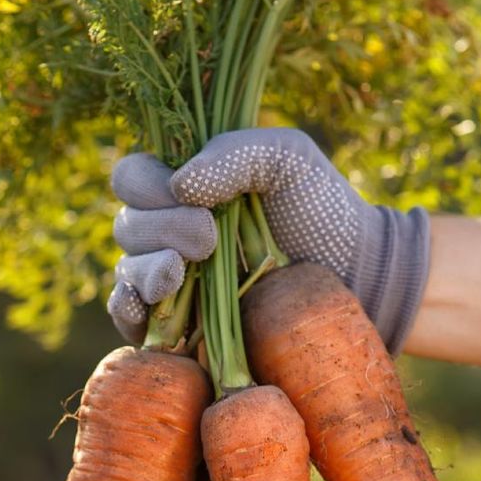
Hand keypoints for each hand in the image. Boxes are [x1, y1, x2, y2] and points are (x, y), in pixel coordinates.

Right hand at [110, 128, 431, 353]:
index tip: (191, 194)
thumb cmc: (321, 210)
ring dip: (148, 269)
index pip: (131, 178)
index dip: (146, 184)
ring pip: (126, 271)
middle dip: (161, 228)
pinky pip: (128, 319)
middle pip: (127, 225)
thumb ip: (236, 152)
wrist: (354, 276)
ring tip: (182, 270)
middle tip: (210, 238)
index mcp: (185, 187)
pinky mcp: (175, 329)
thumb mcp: (288, 158)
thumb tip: (179, 186)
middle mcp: (168, 232)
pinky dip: (128, 309)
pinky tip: (149, 304)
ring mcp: (169, 282)